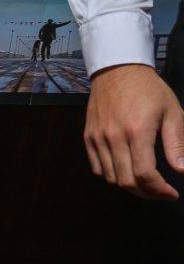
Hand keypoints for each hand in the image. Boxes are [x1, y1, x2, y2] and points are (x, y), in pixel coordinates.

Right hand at [84, 64, 183, 200]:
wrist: (118, 70)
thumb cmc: (149, 90)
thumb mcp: (172, 112)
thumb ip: (177, 143)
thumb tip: (182, 170)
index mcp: (138, 131)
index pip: (145, 174)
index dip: (160, 190)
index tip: (172, 193)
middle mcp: (114, 137)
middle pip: (127, 181)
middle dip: (147, 193)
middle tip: (161, 192)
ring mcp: (98, 138)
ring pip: (112, 178)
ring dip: (130, 186)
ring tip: (146, 183)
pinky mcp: (89, 137)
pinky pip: (98, 167)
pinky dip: (113, 175)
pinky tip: (127, 170)